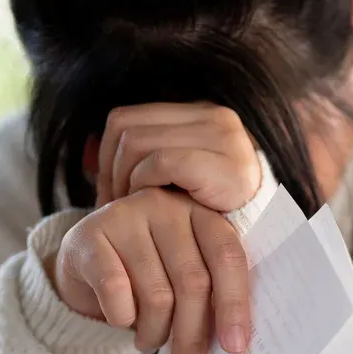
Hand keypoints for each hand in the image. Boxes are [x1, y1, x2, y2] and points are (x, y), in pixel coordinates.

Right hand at [52, 188, 249, 353]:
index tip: (235, 347)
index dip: (235, 304)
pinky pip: (116, 290)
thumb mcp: (182, 277)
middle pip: (193, 280)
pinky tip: (122, 321)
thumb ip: (210, 296)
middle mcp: (165, 207)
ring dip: (155, 332)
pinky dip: (122, 318)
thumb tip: (233, 344)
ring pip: (156, 293)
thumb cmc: (146, 275)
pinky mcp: (89, 235)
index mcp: (200, 214)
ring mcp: (125, 215)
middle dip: (193, 334)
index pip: (227, 256)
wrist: (85, 263)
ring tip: (150, 341)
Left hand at [95, 102, 261, 212]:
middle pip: (125, 128)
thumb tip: (85, 158)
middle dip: (110, 171)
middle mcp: (212, 115)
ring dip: (125, 181)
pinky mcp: (225, 162)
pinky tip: (153, 208)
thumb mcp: (174, 182)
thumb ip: (141, 163)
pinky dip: (146, 184)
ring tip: (133, 211)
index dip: (105, 157)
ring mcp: (222, 136)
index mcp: (197, 114)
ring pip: (137, 143)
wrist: (267, 239)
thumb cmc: (212, 216)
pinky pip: (162, 162)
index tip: (110, 194)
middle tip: (116, 207)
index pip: (125, 119)